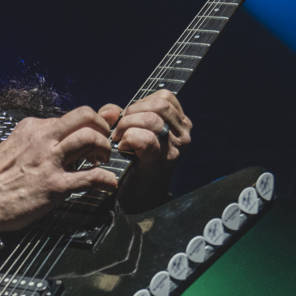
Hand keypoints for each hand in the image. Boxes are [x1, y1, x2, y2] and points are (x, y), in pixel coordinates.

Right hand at [0, 107, 119, 230]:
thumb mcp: (17, 147)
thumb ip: (41, 140)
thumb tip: (64, 135)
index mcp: (33, 128)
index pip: (70, 116)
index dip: (88, 125)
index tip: (94, 136)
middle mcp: (42, 139)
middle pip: (85, 115)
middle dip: (102, 127)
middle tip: (103, 144)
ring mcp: (49, 160)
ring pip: (90, 138)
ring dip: (105, 148)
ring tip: (103, 161)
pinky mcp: (55, 185)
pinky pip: (91, 177)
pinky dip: (107, 180)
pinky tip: (109, 185)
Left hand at [98, 90, 191, 208]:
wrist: (136, 199)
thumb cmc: (132, 163)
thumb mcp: (131, 131)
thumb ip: (120, 115)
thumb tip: (112, 110)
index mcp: (180, 124)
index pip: (164, 97)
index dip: (140, 103)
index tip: (130, 120)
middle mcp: (183, 134)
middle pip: (158, 105)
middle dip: (132, 114)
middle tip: (120, 131)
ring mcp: (175, 148)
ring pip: (152, 119)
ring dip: (127, 127)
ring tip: (120, 140)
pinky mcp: (161, 160)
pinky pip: (145, 138)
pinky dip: (128, 140)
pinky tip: (124, 150)